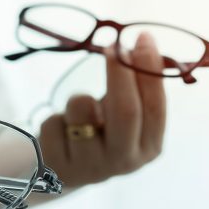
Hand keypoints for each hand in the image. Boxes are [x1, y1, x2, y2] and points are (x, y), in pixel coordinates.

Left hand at [39, 33, 165, 187]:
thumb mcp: (118, 117)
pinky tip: (59, 132)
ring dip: (77, 98)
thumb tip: (133, 46)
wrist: (63, 171)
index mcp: (148, 146)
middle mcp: (124, 161)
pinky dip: (55, 117)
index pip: (154, 107)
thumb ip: (130, 90)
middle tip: (112, 44)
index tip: (142, 37)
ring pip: (82, 110)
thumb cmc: (96, 134)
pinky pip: (53, 122)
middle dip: (120, 71)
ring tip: (75, 109)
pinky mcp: (58, 165)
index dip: (149, 70)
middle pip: (125, 110)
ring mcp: (90, 166)